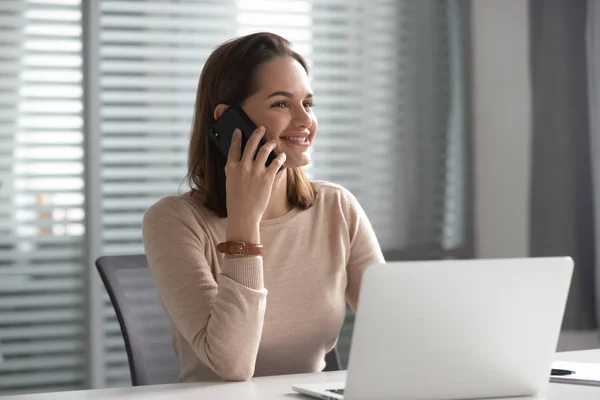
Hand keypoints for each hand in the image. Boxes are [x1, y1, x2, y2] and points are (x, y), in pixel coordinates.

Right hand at [224, 126, 285, 242]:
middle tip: (261, 128)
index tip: (239, 130)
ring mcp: (255, 171)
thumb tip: (242, 161)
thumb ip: (235, 171)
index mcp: (231, 167)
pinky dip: (280, 158)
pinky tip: (282, 156)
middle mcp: (243, 166)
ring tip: (274, 142)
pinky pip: (276, 162)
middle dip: (257, 133)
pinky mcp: (267, 177)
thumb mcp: (231, 183)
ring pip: (264, 150)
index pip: (233, 147)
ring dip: (270, 144)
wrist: (243, 215)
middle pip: (251, 144)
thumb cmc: (236, 202)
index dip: (237, 137)